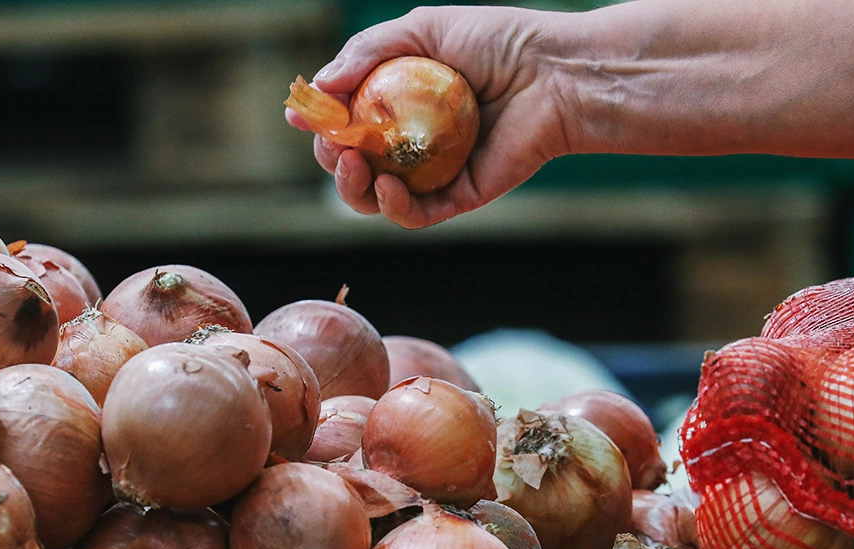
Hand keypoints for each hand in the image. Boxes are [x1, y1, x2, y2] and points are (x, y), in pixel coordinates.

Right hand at [288, 6, 569, 228]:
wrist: (556, 74)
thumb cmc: (498, 41)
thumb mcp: (423, 28)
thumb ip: (368, 52)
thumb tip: (320, 85)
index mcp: (400, 101)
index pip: (347, 120)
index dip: (318, 122)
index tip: (297, 115)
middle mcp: (413, 140)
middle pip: (352, 163)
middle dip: (329, 157)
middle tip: (332, 144)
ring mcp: (434, 172)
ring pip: (374, 197)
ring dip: (350, 188)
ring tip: (351, 163)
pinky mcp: (459, 196)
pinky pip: (414, 215)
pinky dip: (393, 207)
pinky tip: (386, 186)